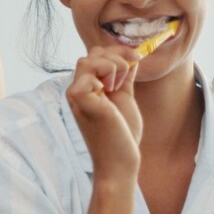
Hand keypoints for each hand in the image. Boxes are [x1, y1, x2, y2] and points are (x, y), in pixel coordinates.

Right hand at [67, 45, 142, 179]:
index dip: (118, 52)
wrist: (120, 161)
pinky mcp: (80, 100)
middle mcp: (79, 90)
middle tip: (128, 77)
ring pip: (89, 59)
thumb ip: (125, 78)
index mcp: (89, 89)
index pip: (97, 55)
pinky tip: (111, 92)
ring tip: (118, 87)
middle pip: (92, 53)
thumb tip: (132, 57)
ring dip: (113, 65)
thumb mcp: (125, 98)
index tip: (137, 59)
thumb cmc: (122, 135)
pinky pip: (88, 72)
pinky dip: (106, 75)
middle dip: (117, 56)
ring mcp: (77, 95)